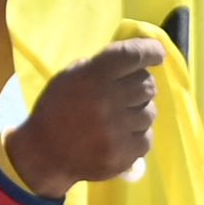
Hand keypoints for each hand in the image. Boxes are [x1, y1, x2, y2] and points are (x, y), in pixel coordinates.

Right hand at [5, 37, 164, 195]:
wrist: (45, 153)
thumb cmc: (58, 110)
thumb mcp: (71, 77)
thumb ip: (101, 67)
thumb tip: (137, 61)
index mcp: (92, 77)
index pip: (132, 55)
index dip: (149, 50)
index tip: (158, 53)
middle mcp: (108, 100)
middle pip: (147, 84)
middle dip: (141, 85)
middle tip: (128, 91)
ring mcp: (118, 129)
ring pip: (150, 111)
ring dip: (139, 111)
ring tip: (119, 116)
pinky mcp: (125, 153)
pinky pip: (147, 137)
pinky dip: (137, 135)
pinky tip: (119, 135)